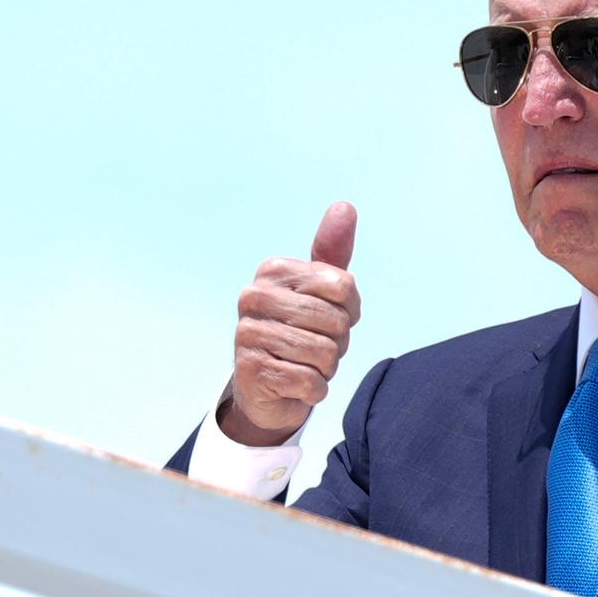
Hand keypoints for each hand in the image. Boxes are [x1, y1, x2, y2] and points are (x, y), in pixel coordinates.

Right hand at [222, 201, 358, 446]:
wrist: (266, 388)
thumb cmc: (299, 333)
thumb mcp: (320, 290)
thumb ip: (332, 250)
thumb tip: (345, 206)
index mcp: (273, 271)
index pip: (343, 287)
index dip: (350, 311)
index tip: (332, 319)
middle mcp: (254, 297)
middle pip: (337, 322)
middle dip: (338, 344)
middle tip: (316, 347)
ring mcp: (248, 333)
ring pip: (325, 354)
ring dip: (326, 368)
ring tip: (305, 364)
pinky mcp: (250, 370)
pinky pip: (309, 382)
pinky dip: (314, 390)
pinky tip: (296, 384)